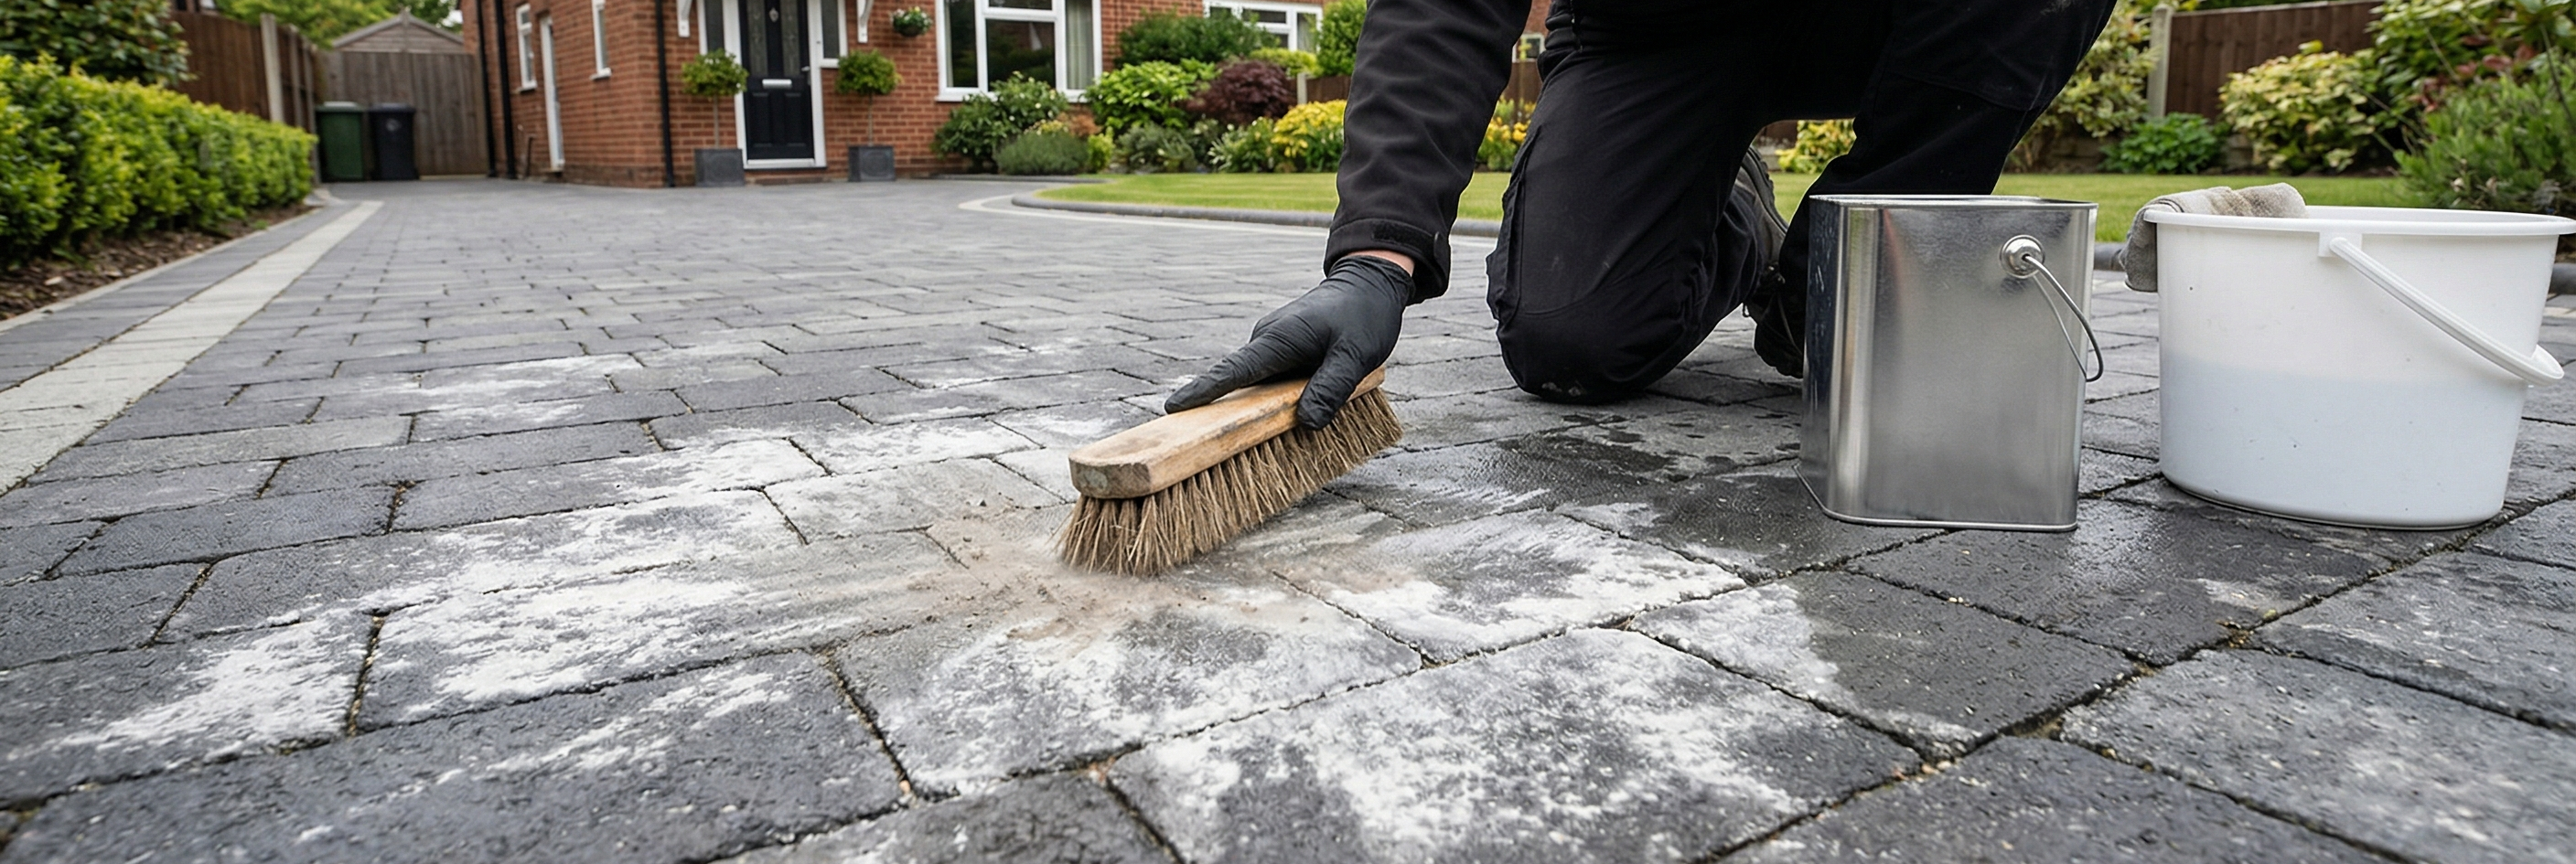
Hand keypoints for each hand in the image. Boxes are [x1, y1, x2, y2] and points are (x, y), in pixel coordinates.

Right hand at [1167, 254, 1410, 428]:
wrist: (1370, 283)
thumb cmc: (1363, 316)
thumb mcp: (1355, 356)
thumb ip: (1331, 388)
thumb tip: (1307, 423)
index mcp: (1277, 340)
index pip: (1232, 371)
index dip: (1203, 391)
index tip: (1172, 408)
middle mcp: (1266, 341)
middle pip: (1239, 384)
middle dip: (1226, 413)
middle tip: (1211, 445)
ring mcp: (1272, 344)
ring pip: (1258, 385)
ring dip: (1259, 408)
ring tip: (1265, 436)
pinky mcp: (1282, 349)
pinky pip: (1271, 379)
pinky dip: (1275, 398)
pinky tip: (1292, 411)